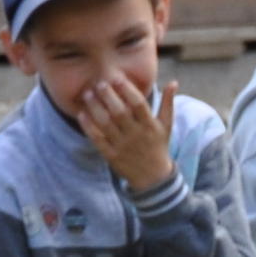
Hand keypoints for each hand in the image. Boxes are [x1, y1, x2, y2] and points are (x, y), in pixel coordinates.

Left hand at [73, 70, 175, 189]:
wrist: (153, 178)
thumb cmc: (158, 145)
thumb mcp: (167, 125)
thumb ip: (168, 103)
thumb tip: (173, 81)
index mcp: (150, 126)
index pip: (139, 104)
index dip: (128, 90)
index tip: (118, 78)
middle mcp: (136, 136)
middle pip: (120, 113)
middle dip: (109, 96)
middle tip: (100, 83)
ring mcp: (122, 146)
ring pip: (106, 124)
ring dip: (95, 108)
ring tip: (88, 94)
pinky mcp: (111, 156)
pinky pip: (97, 139)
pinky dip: (88, 127)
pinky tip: (82, 114)